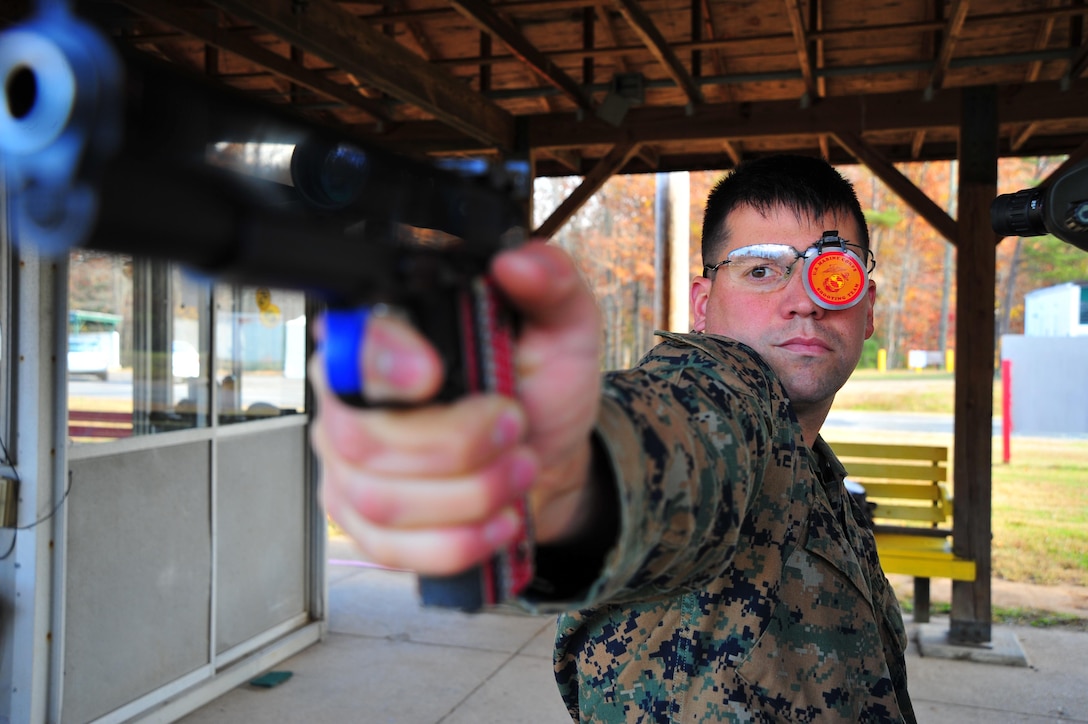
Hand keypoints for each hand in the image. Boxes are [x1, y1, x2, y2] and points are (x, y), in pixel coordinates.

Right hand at [311, 241, 601, 575]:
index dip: (382, 361)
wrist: (547, 462)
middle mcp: (350, 401)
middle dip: (458, 445)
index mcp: (386, 338)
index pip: (348, 345)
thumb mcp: (563, 328)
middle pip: (366, 438)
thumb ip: (550, 283)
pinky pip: (393, 550)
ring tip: (520, 470)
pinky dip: (458, 541)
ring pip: (382, 500)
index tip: (434, 373)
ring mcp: (349, 468)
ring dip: (469, 494)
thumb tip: (517, 261)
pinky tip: (497, 520)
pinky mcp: (364, 524)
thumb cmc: (539, 389)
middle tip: (515, 428)